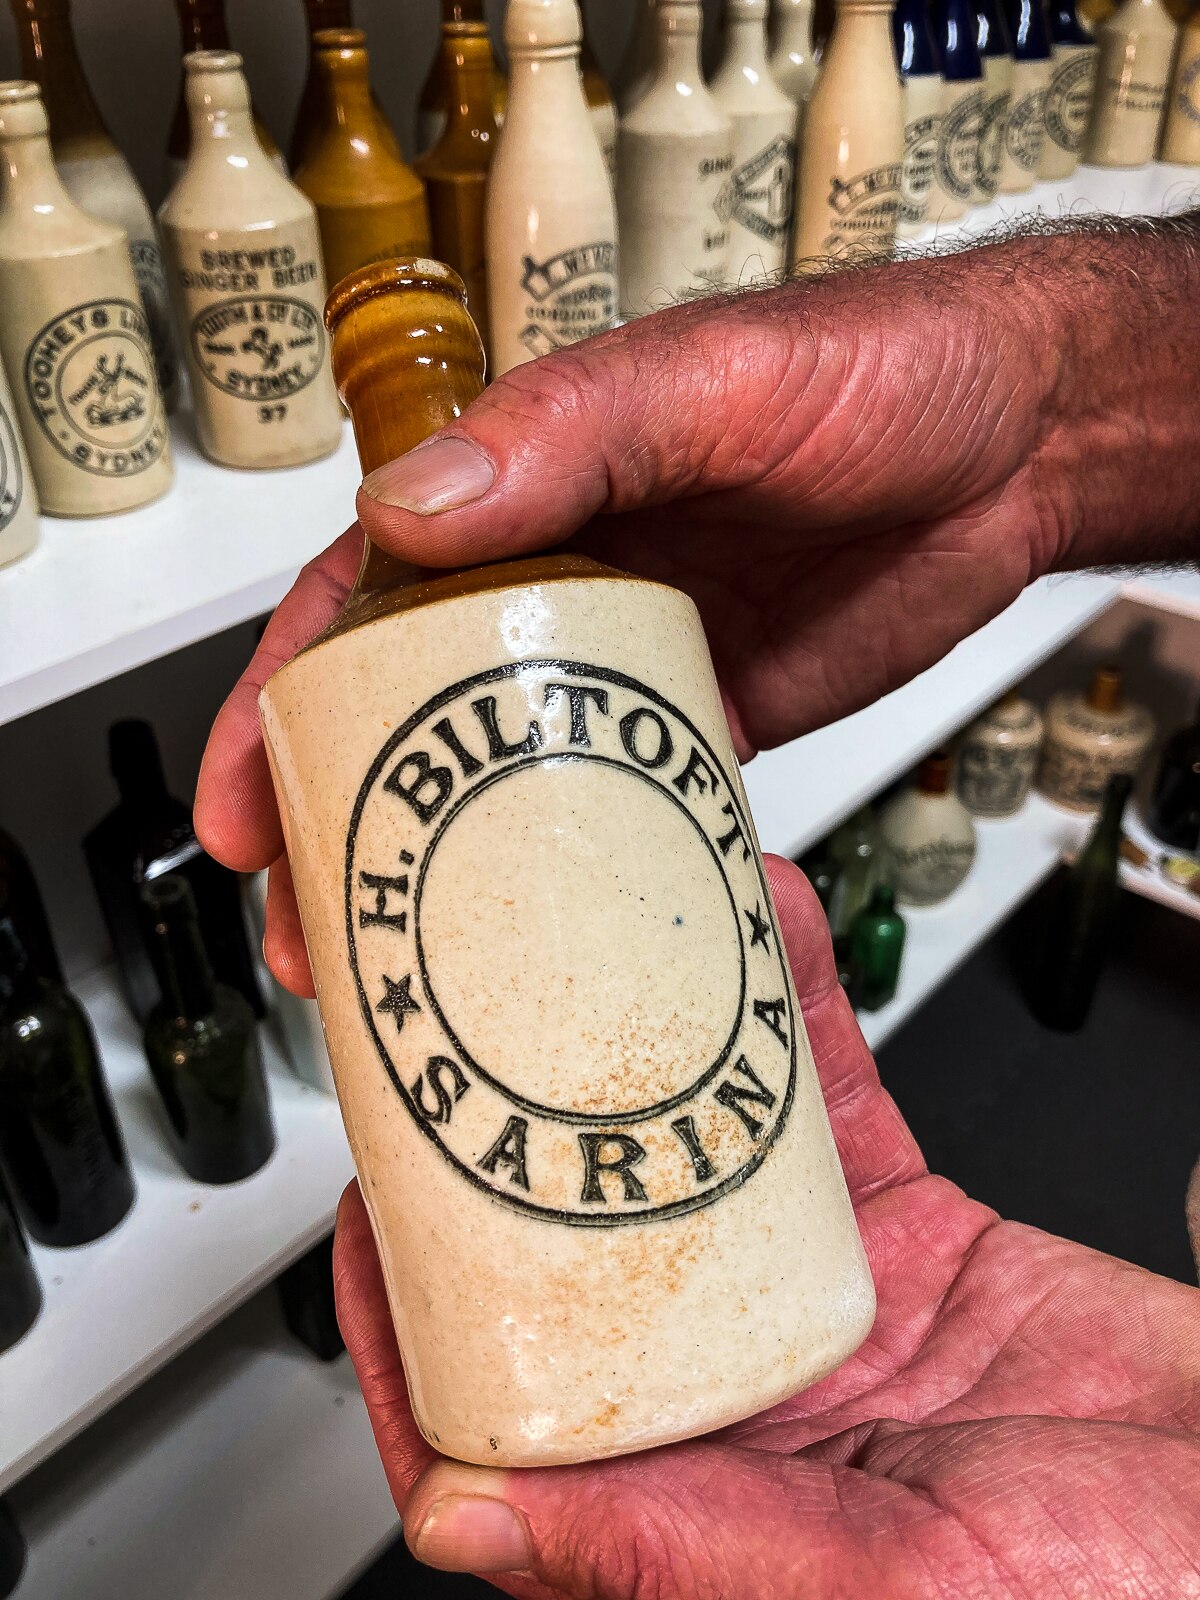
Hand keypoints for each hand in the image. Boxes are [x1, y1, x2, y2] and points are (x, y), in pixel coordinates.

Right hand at [196, 223, 1199, 995]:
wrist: (1022, 444)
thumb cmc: (874, 374)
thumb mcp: (712, 383)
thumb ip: (569, 436)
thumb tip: (407, 510)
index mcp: (524, 490)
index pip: (361, 598)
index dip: (282, 703)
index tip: (243, 803)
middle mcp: (557, 583)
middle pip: (408, 711)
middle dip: (343, 822)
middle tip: (311, 939)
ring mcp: (629, 664)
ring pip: (500, 777)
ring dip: (442, 872)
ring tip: (398, 977)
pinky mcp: (708, 723)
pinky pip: (618, 808)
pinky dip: (574, 877)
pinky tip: (542, 950)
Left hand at [334, 855, 1199, 1596]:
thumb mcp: (890, 1598)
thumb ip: (677, 1557)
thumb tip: (464, 1521)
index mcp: (696, 1507)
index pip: (496, 1415)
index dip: (411, 1313)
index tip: (369, 1205)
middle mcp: (738, 1405)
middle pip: (577, 1253)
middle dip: (517, 1134)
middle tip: (468, 1021)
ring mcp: (815, 1308)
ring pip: (697, 1151)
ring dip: (652, 1043)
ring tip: (608, 939)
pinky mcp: (906, 1233)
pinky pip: (832, 1103)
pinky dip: (797, 1009)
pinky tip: (765, 926)